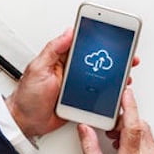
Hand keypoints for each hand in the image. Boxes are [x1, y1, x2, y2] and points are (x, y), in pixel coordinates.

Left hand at [7, 29, 140, 138]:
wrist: (25, 122)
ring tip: (125, 74)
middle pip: (97, 61)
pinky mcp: (81, 100)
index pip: (83, 44)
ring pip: (101, 77)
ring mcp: (78, 85)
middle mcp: (72, 71)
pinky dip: (109, 93)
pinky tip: (117, 91)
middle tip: (128, 56)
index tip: (112, 33)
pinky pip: (98, 94)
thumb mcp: (38, 67)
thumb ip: (53, 49)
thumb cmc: (27, 96)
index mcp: (62, 59)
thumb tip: (69, 31)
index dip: (98, 38)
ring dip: (114, 76)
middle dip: (113, 58)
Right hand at [78, 88, 153, 153]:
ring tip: (115, 140)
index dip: (130, 106)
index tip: (125, 94)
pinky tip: (125, 147)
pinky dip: (137, 138)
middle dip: (124, 120)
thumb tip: (85, 130)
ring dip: (130, 129)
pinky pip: (149, 140)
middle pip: (139, 125)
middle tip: (110, 125)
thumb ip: (90, 149)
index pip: (134, 126)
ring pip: (145, 131)